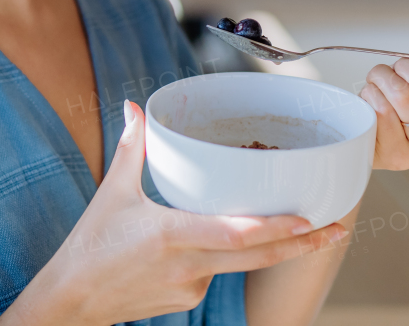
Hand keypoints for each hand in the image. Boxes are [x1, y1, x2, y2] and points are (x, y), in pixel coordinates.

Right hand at [5, 100, 349, 325]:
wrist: (72, 300)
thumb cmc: (91, 245)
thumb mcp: (113, 192)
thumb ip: (133, 147)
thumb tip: (135, 108)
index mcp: (171, 235)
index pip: (235, 235)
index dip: (275, 228)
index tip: (309, 218)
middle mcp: (188, 266)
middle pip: (256, 257)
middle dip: (301, 244)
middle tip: (336, 230)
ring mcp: (191, 287)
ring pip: (240, 265)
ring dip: (269, 247)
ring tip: (300, 228)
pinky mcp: (188, 300)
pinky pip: (217, 273)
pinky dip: (229, 256)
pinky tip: (222, 242)